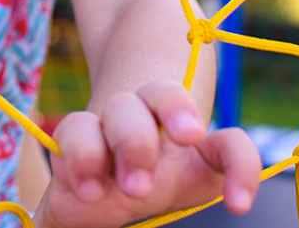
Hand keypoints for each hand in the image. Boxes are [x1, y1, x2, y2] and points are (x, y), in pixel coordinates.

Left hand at [33, 80, 260, 227]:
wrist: (141, 155)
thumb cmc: (106, 178)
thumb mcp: (77, 197)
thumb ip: (57, 206)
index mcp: (92, 138)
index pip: (79, 129)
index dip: (78, 153)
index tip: (82, 192)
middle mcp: (130, 123)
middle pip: (123, 109)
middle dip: (127, 140)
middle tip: (132, 185)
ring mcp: (171, 132)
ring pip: (163, 94)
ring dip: (171, 119)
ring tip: (175, 155)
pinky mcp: (211, 154)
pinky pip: (233, 145)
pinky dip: (241, 168)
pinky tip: (239, 202)